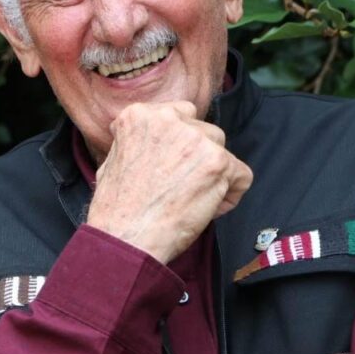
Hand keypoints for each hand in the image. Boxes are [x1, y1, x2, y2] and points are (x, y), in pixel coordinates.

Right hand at [85, 101, 252, 263]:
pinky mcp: (217, 162)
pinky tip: (209, 209)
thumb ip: (137, 141)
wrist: (126, 238)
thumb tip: (152, 141)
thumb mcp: (113, 159)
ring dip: (213, 174)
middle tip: (181, 185)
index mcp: (139, 115)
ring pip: (221, 151)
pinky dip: (230, 195)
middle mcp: (168, 119)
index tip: (170, 166)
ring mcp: (195, 139)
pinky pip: (241, 175)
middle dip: (196, 157)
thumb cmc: (116, 209)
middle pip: (202, 131)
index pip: (177, 116)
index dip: (177, 145)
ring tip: (191, 200)